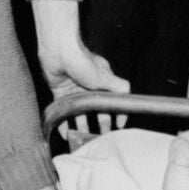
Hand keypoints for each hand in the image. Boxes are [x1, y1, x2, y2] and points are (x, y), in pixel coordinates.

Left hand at [32, 0, 130, 135]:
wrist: (58, 51)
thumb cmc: (82, 60)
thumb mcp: (105, 77)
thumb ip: (119, 87)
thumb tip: (130, 97)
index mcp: (103, 83)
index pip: (114, 101)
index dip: (118, 114)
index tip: (119, 126)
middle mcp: (90, 88)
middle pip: (97, 109)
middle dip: (101, 123)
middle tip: (102, 136)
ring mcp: (75, 90)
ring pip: (80, 112)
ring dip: (82, 126)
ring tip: (84, 138)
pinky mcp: (61, 92)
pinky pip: (64, 111)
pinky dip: (64, 122)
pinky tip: (65, 133)